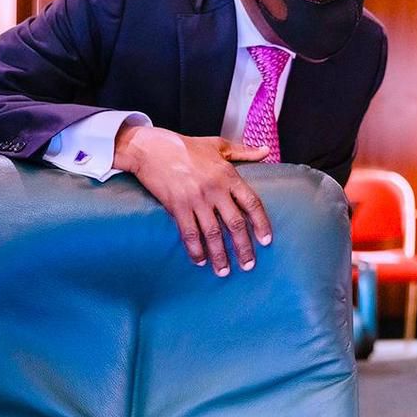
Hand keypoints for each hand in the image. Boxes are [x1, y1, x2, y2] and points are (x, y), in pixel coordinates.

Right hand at [113, 125, 272, 276]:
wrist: (151, 148)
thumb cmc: (186, 146)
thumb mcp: (218, 145)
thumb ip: (244, 151)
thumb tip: (265, 151)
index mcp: (228, 176)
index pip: (251, 203)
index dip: (261, 224)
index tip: (266, 241)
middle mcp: (215, 190)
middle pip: (235, 224)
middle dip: (243, 248)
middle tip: (248, 265)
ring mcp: (196, 200)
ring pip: (213, 234)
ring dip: (220, 255)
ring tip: (225, 271)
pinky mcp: (177, 207)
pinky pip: (189, 233)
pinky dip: (195, 250)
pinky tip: (200, 261)